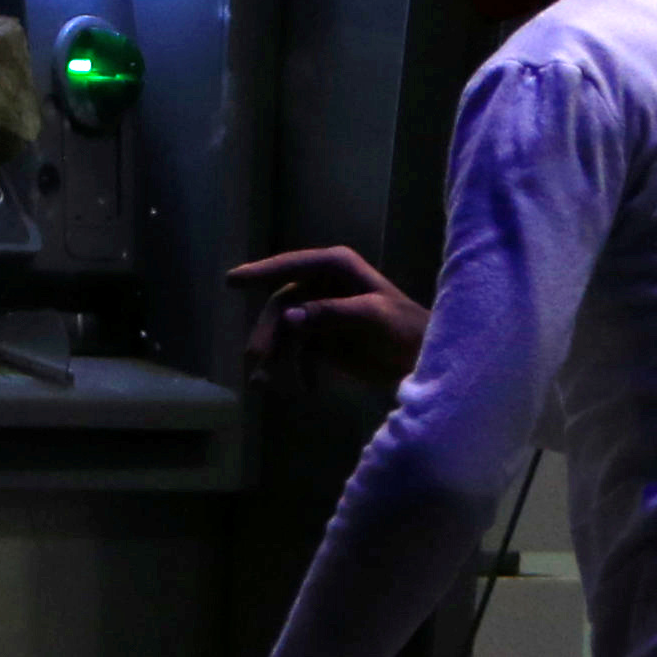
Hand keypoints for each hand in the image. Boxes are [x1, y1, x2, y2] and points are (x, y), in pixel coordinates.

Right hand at [230, 246, 429, 388]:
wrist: (425, 360)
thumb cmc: (407, 328)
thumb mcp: (372, 316)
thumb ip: (331, 313)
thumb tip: (289, 317)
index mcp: (336, 267)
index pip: (291, 266)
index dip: (260, 272)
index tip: (231, 281)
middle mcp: (323, 285)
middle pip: (282, 303)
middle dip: (269, 332)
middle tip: (257, 359)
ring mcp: (320, 312)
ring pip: (285, 331)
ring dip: (276, 356)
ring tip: (266, 382)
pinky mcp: (322, 339)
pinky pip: (296, 351)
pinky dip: (294, 369)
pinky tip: (305, 389)